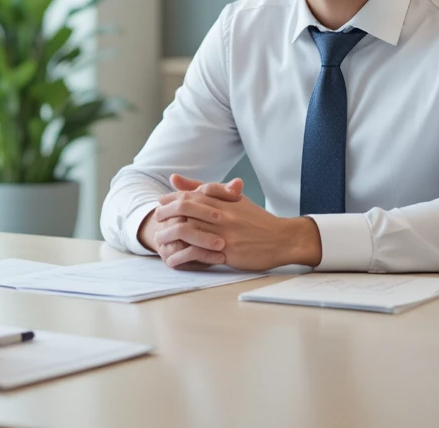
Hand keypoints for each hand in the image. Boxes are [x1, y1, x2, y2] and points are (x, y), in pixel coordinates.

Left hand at [154, 174, 322, 270]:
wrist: (282, 238)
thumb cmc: (257, 220)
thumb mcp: (234, 199)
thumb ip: (207, 189)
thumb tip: (177, 179)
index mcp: (224, 200)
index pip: (191, 195)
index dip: (172, 199)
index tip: (161, 202)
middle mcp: (222, 214)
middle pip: (186, 209)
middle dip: (166, 214)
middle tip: (156, 220)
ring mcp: (224, 233)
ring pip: (189, 230)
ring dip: (170, 236)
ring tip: (159, 240)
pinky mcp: (228, 252)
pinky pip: (200, 253)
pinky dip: (184, 256)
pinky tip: (175, 259)